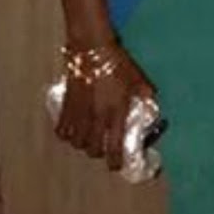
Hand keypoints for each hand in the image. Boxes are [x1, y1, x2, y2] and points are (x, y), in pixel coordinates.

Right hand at [54, 44, 155, 173]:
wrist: (92, 48)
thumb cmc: (117, 63)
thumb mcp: (138, 79)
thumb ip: (145, 95)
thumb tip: (151, 106)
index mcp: (116, 112)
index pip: (113, 147)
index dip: (114, 161)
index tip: (115, 165)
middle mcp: (97, 116)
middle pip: (92, 149)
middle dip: (98, 153)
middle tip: (102, 148)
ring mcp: (80, 112)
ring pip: (76, 142)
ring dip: (82, 144)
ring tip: (86, 139)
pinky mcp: (67, 104)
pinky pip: (62, 128)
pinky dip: (65, 133)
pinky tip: (70, 131)